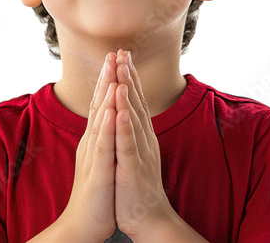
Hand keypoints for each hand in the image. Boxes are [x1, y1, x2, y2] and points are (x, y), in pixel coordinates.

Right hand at [60, 53, 118, 241]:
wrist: (82, 223)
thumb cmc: (96, 190)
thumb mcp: (101, 156)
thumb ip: (102, 135)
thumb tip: (107, 115)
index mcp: (96, 137)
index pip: (101, 102)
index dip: (108, 80)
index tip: (115, 58)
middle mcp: (92, 140)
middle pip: (98, 103)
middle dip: (106, 77)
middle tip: (112, 52)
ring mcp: (93, 154)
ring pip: (99, 119)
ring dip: (105, 93)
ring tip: (111, 71)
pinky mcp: (98, 171)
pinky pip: (103, 145)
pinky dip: (107, 125)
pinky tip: (111, 109)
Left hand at [113, 49, 173, 239]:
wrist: (149, 217)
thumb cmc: (137, 182)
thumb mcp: (134, 149)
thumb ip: (132, 128)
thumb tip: (127, 108)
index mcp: (140, 133)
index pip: (134, 99)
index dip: (128, 76)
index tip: (122, 54)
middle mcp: (143, 137)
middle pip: (134, 101)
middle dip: (128, 75)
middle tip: (122, 51)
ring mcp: (138, 151)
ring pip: (132, 117)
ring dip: (127, 92)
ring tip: (122, 71)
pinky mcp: (132, 167)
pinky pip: (127, 144)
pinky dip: (124, 126)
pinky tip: (120, 110)